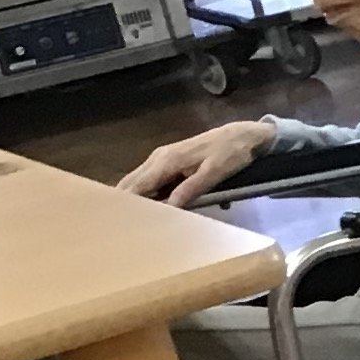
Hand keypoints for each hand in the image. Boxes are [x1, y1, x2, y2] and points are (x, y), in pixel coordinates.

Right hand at [118, 120, 275, 206]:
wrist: (241, 135)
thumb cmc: (231, 153)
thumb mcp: (216, 172)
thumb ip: (192, 188)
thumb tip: (171, 206)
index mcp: (167, 161)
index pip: (138, 185)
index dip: (126, 202)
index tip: (117, 220)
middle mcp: (158, 158)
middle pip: (131, 182)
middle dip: (123, 201)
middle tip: (119, 224)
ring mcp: (162, 158)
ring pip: (138, 180)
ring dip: (133, 197)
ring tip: (128, 220)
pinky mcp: (168, 161)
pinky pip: (149, 178)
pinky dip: (144, 192)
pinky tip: (146, 207)